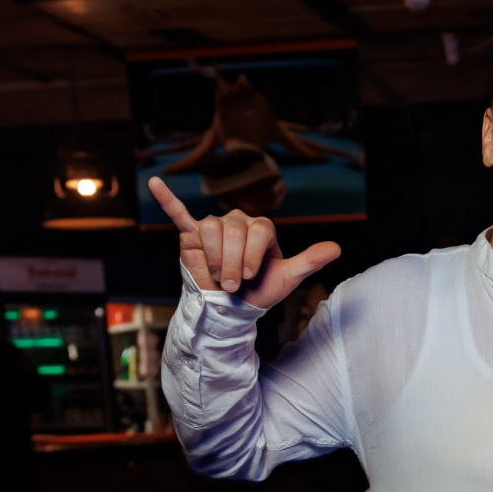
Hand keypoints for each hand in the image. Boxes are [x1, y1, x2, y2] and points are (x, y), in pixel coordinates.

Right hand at [148, 175, 340, 306]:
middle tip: (233, 284)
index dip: (252, 256)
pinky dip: (166, 199)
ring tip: (218, 277)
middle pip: (233, 230)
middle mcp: (236, 221)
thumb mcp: (288, 278)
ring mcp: (213, 226)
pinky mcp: (191, 235)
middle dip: (234, 264)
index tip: (251, 277)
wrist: (231, 309)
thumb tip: (336, 249)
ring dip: (216, 260)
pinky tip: (155, 182)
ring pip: (211, 230)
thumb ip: (309, 261)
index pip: (257, 230)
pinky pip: (178, 214)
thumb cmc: (260, 292)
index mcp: (260, 227)